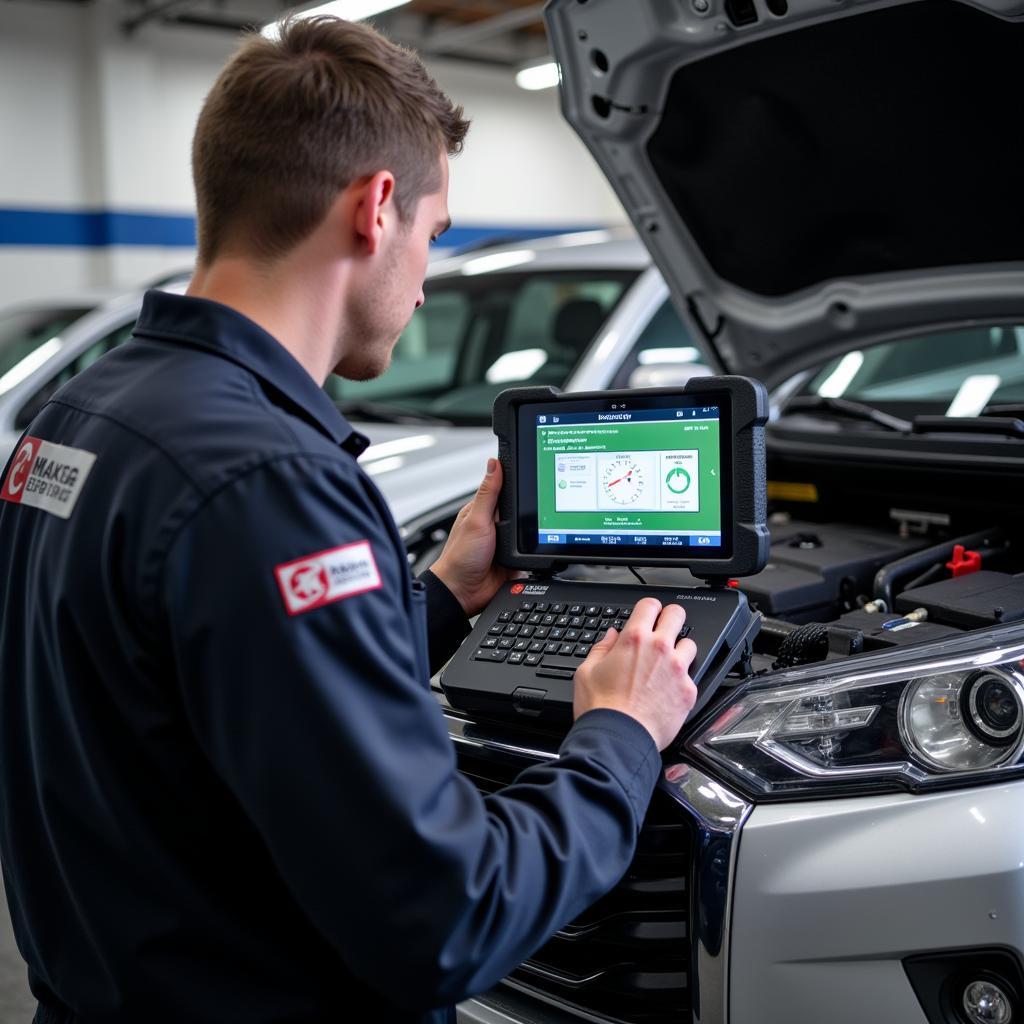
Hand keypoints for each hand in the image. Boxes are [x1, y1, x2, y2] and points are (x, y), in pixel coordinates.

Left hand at [430, 459, 519, 617]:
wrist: (463, 593)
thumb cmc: (460, 557)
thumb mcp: (476, 520)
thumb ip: (488, 493)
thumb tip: (495, 463)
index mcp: (483, 510)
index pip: (505, 489)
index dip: (517, 482)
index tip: (530, 473)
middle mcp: (495, 524)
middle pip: (521, 509)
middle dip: (527, 511)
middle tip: (524, 515)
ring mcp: (506, 541)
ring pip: (528, 529)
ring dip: (530, 532)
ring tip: (523, 536)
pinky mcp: (516, 558)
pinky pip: (531, 550)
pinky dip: (533, 550)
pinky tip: (531, 550)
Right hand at [573, 598, 697, 749]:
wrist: (618, 739)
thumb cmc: (601, 708)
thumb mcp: (586, 672)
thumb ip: (601, 649)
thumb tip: (610, 636)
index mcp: (633, 639)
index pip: (650, 605)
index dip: (649, 608)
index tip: (648, 615)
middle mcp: (659, 649)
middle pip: (677, 615)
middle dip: (670, 618)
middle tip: (664, 628)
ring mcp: (677, 670)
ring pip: (690, 644)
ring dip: (680, 649)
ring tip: (668, 662)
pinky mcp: (688, 691)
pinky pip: (692, 676)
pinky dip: (682, 680)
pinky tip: (670, 690)